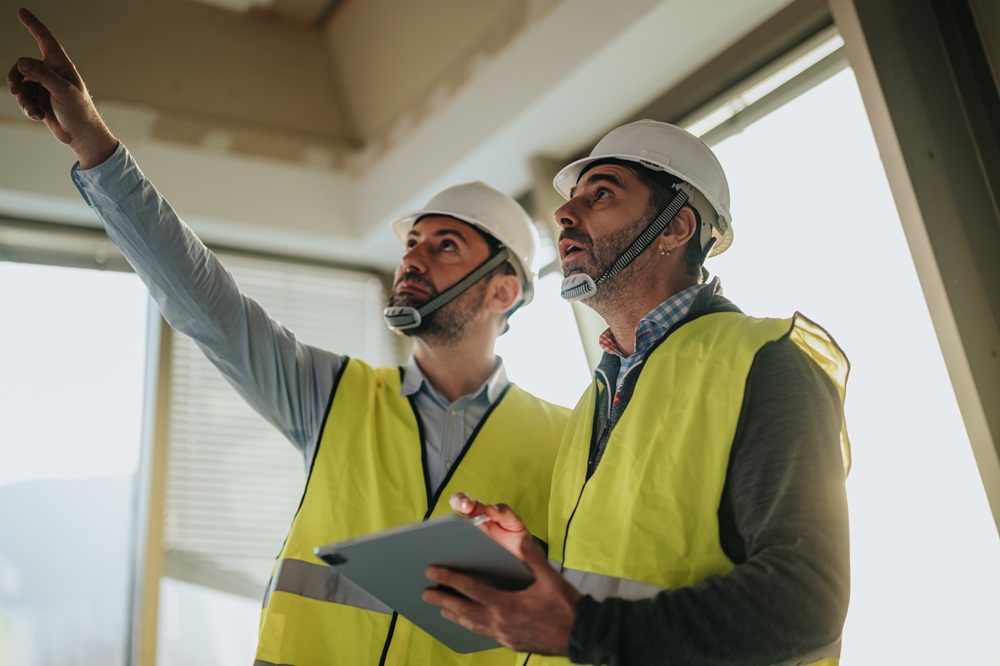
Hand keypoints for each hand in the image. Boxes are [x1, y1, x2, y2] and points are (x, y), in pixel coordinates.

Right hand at [7, 8, 116, 166]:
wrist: (81, 136)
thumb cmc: (79, 112)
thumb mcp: (62, 91)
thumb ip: (42, 76)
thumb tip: (22, 63)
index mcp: (61, 65)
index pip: (44, 39)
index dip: (33, 25)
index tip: (21, 11)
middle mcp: (52, 73)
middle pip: (23, 65)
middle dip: (16, 77)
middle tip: (15, 90)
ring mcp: (45, 87)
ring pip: (21, 83)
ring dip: (23, 97)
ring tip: (33, 109)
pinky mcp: (41, 100)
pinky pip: (24, 98)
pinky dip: (27, 107)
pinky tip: (37, 116)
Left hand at [425, 499, 581, 654]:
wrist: (582, 635)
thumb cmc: (566, 606)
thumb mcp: (548, 577)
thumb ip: (530, 556)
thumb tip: (518, 536)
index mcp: (506, 605)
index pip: (470, 589)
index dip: (449, 579)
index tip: (432, 571)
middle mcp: (500, 624)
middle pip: (463, 610)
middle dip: (442, 600)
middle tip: (424, 592)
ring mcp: (504, 636)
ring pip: (471, 625)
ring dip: (453, 615)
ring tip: (439, 608)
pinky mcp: (510, 643)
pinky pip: (483, 633)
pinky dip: (470, 625)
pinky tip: (467, 622)